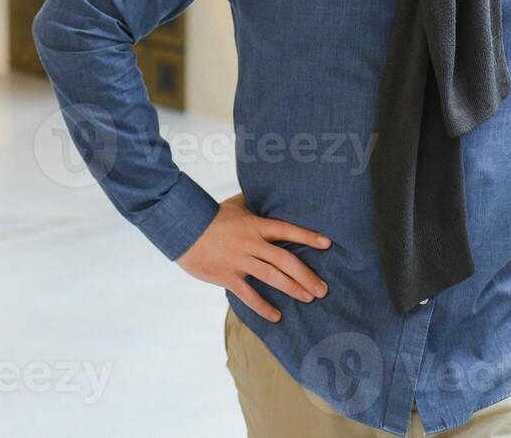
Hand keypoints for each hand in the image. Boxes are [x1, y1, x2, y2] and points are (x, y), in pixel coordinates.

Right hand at [176, 192, 331, 321]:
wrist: (182, 228)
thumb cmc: (209, 216)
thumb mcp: (234, 205)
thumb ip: (251, 204)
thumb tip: (264, 195)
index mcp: (255, 225)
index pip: (287, 229)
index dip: (308, 236)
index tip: (327, 244)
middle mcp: (251, 243)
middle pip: (285, 260)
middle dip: (306, 276)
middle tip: (322, 289)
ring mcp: (239, 261)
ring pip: (272, 277)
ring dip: (293, 289)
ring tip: (308, 299)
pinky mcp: (227, 276)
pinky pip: (249, 295)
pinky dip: (263, 307)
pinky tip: (276, 316)